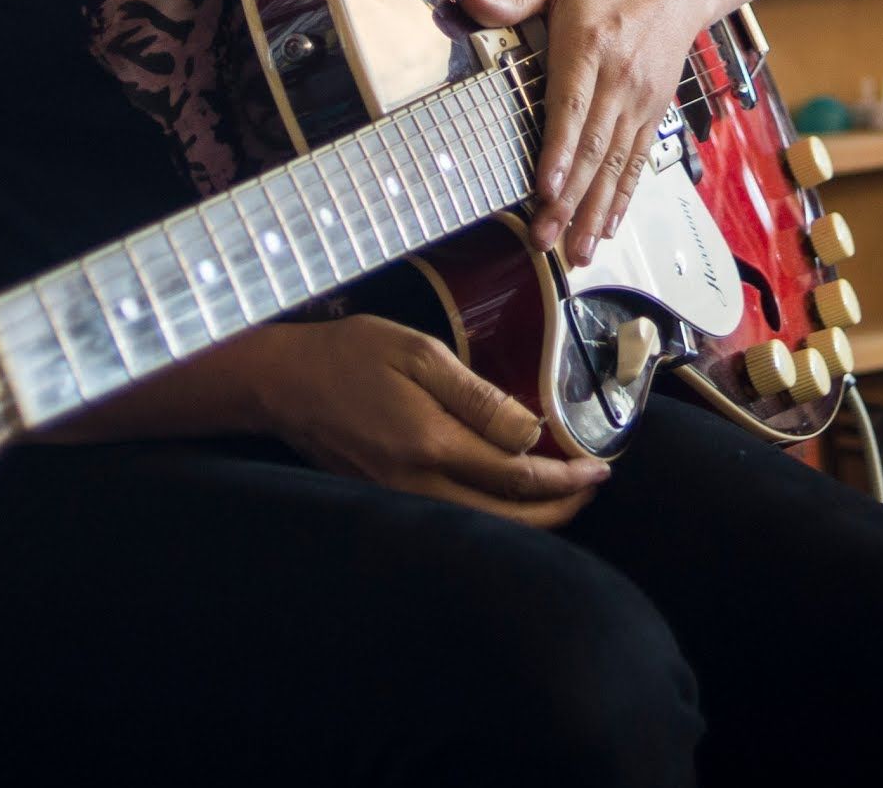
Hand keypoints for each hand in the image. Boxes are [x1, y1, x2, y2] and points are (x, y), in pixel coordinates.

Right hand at [252, 317, 607, 527]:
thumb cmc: (351, 355)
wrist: (283, 384)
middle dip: (561, 507)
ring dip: (532, 518)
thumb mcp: (420, 354)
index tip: (599, 466)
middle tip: (593, 484)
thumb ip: (479, 397)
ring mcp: (402, 500)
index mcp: (432, 444)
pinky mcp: (389, 501)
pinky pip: (457, 521)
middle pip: (509, 519)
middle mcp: (419, 485)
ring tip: (564, 494)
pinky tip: (511, 495)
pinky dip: (496, 516)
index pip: (518, 477)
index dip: (567, 478)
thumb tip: (531, 432)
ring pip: (485, 529)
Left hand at [457, 0, 705, 267]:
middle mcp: (618, 82)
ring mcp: (639, 103)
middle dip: (569, 201)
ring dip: (594, 212)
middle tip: (546, 239)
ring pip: (615, 165)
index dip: (560, 152)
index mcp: (589, 48)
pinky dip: (621, 199)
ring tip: (576, 251)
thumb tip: (469, 4)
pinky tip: (605, 229)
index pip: (572, 107)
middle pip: (593, 149)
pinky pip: (636, 163)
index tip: (545, 189)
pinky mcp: (652, 114)